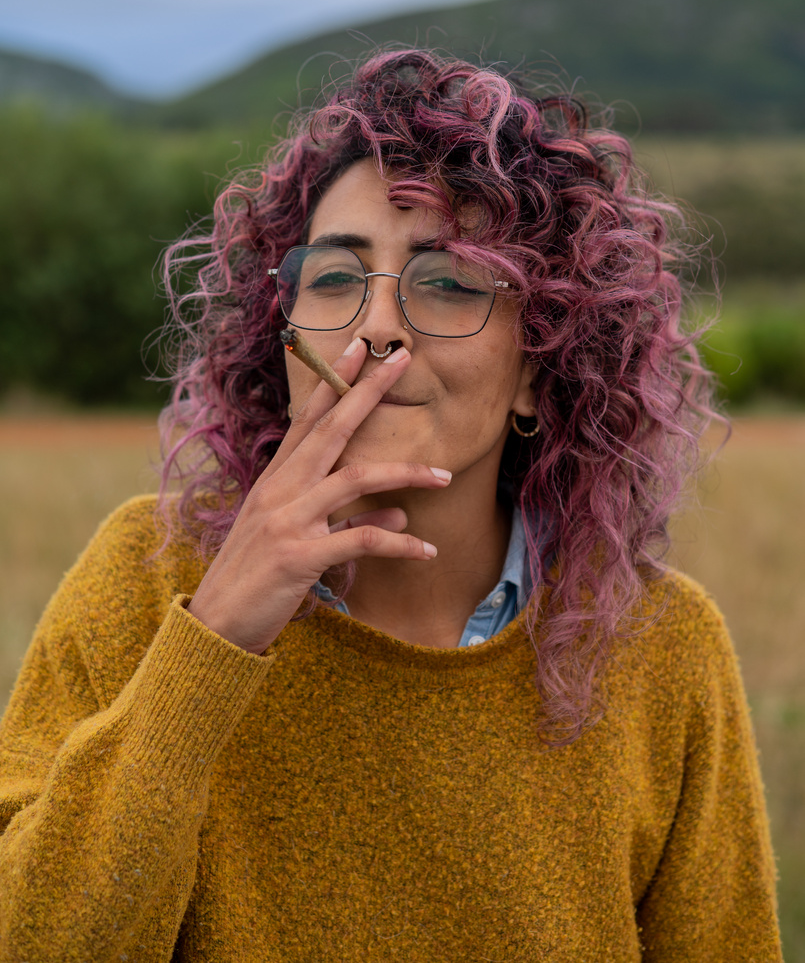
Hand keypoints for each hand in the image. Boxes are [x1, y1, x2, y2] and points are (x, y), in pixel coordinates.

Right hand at [186, 340, 451, 652]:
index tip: (360, 347)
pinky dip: (400, 544)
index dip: (334, 380)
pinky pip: (361, 541)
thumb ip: (347, 522)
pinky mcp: (299, 556)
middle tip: (402, 359)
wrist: (214, 626)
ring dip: (407, 474)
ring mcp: (288, 520)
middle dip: (369, 391)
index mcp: (276, 480)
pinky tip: (427, 551)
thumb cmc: (256, 580)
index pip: (308, 418)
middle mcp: (280, 490)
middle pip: (332, 428)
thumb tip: (400, 515)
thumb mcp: (297, 541)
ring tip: (446, 476)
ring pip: (357, 479)